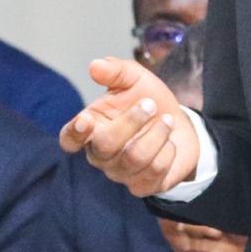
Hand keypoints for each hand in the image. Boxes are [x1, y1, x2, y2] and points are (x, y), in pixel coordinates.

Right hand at [59, 58, 200, 196]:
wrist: (180, 124)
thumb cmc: (149, 101)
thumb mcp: (135, 79)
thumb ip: (115, 70)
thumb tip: (95, 65)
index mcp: (91, 128)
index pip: (70, 139)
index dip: (74, 134)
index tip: (85, 121)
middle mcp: (101, 155)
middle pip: (104, 146)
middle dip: (131, 122)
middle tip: (151, 104)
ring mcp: (120, 173)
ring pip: (134, 158)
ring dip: (157, 134)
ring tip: (168, 120)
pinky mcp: (142, 185)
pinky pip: (155, 171)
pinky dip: (168, 151)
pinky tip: (170, 143)